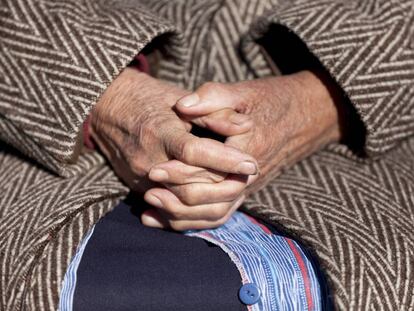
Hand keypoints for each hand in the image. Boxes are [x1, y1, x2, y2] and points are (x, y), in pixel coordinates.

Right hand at [90, 67, 257, 193]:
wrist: (107, 108)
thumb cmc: (148, 99)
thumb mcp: (180, 97)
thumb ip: (212, 112)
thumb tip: (247, 126)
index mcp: (158, 131)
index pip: (195, 153)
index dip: (226, 160)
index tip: (252, 164)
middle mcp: (147, 160)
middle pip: (190, 186)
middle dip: (225, 186)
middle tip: (250, 179)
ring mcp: (139, 178)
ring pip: (182, 205)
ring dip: (213, 201)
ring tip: (238, 191)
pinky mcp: (137, 188)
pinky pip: (169, 209)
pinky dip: (195, 209)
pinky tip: (216, 201)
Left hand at [143, 70, 342, 228]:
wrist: (306, 115)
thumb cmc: (272, 100)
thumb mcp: (243, 92)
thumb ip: (212, 97)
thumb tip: (181, 106)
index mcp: (247, 152)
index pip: (210, 171)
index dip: (180, 172)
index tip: (153, 170)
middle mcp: (249, 176)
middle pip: (211, 199)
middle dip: (177, 198)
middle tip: (147, 190)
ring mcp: (248, 187)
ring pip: (215, 213)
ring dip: (183, 215)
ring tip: (153, 206)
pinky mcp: (245, 190)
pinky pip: (221, 214)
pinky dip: (195, 221)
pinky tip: (169, 218)